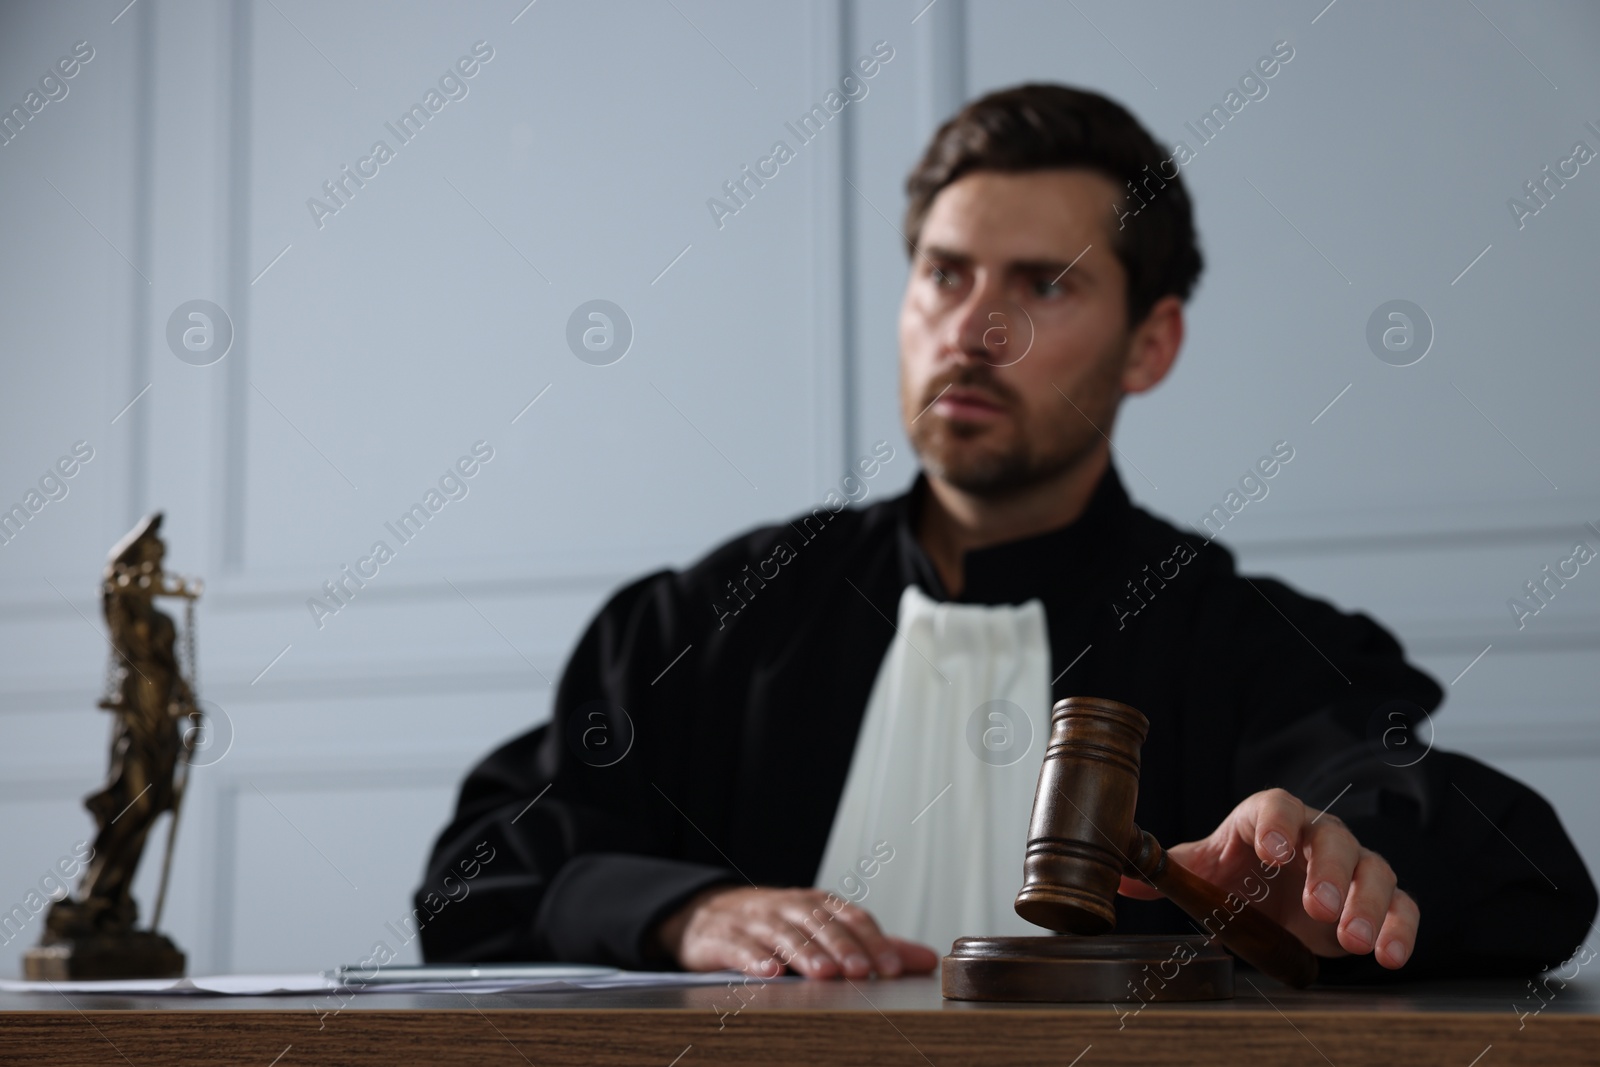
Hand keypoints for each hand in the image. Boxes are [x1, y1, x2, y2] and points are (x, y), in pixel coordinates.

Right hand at [655, 885, 939, 979]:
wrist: (709, 914)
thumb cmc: (776, 924)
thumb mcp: (824, 929)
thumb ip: (872, 945)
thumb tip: (926, 960)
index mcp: (817, 904)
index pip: (851, 917)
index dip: (873, 941)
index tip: (892, 969)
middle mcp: (788, 907)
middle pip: (820, 924)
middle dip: (842, 947)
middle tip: (861, 971)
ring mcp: (754, 921)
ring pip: (783, 934)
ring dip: (804, 953)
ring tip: (823, 973)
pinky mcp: (723, 938)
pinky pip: (739, 947)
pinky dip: (754, 959)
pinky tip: (769, 973)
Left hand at [1117, 788, 1418, 968]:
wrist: (1274, 898)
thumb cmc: (1240, 875)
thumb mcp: (1203, 871)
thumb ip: (1168, 870)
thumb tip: (1117, 874)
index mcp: (1269, 819)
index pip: (1276, 806)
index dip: (1275, 824)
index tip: (1270, 851)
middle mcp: (1315, 833)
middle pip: (1331, 836)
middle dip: (1326, 871)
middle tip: (1315, 906)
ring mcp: (1353, 864)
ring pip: (1373, 869)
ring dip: (1366, 903)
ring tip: (1354, 940)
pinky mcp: (1381, 899)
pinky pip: (1402, 905)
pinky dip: (1401, 928)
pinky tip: (1391, 956)